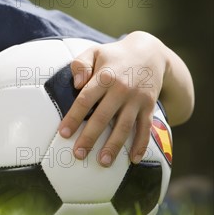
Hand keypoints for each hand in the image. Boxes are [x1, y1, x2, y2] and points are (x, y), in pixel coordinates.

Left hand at [58, 32, 165, 166]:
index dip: (74, 117)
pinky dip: (141, 145)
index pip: (85, 100)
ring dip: (114, 146)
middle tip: (78, 154)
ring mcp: (137, 99)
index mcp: (104, 76)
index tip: (63, 133)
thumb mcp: (94, 51)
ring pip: (124, 126)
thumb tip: (76, 84)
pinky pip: (145, 128)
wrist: (150, 53)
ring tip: (103, 162)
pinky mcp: (149, 106)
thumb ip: (80, 64)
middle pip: (103, 117)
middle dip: (90, 137)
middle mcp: (121, 89)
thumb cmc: (113, 55)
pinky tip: (133, 160)